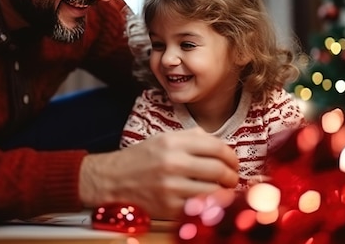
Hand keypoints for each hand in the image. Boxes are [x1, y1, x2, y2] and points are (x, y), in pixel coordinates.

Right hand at [79, 127, 238, 219]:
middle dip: (231, 176)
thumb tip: (219, 144)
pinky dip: (209, 206)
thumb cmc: (139, 160)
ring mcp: (170, 187)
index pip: (216, 147)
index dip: (231, 156)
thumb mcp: (163, 139)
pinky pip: (200, 207)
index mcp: (173, 142)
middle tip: (232, 178)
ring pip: (214, 191)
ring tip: (223, 190)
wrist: (111, 180)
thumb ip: (191, 137)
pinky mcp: (168, 207)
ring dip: (224, 192)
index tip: (233, 162)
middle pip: (219, 169)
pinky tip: (209, 201)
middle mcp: (172, 163)